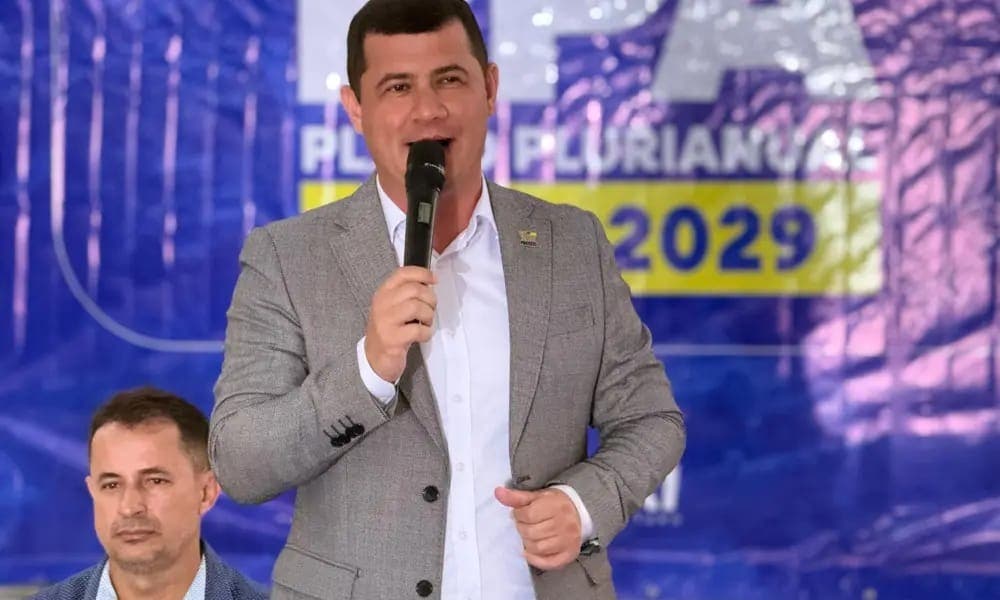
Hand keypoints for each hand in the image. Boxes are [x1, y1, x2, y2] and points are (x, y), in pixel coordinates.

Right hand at [364, 266, 436, 382]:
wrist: (374, 358)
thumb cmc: (389, 330)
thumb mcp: (393, 307)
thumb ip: (406, 293)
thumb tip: (428, 282)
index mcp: (383, 293)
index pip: (402, 274)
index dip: (422, 273)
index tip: (434, 279)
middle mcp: (382, 304)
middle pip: (414, 289)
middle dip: (430, 298)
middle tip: (431, 308)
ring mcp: (386, 322)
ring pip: (417, 307)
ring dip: (429, 315)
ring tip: (426, 323)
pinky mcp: (392, 339)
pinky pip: (418, 330)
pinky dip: (427, 332)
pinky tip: (423, 335)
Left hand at [494, 486, 581, 570]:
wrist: (578, 512)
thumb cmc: (553, 504)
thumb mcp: (536, 496)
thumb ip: (516, 497)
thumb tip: (498, 492)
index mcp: (556, 506)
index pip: (528, 515)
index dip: (518, 515)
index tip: (519, 514)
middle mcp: (564, 524)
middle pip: (531, 532)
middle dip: (522, 529)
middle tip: (524, 525)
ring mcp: (568, 540)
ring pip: (538, 548)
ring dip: (527, 543)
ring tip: (529, 535)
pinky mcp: (569, 554)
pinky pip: (549, 562)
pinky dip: (536, 559)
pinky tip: (530, 552)